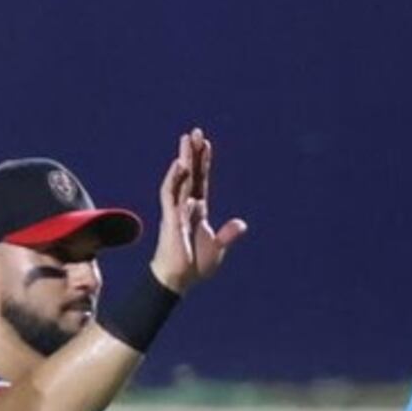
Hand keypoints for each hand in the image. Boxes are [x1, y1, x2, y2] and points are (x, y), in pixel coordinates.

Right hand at [148, 129, 247, 294]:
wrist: (179, 280)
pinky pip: (170, 193)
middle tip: (195, 131)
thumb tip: (242, 224)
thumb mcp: (217, 248)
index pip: (200, 181)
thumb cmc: (195, 266)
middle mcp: (186, 206)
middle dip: (192, 152)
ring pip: (179, 178)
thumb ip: (228, 235)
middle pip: (189, 174)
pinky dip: (174, 178)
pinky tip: (180, 164)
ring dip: (183, 158)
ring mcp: (176, 210)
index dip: (203, 163)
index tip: (206, 144)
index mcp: (198, 211)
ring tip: (187, 139)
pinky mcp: (170, 217)